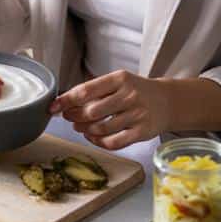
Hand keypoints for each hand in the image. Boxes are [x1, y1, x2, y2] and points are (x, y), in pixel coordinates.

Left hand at [48, 70, 170, 150]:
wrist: (167, 101)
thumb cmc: (136, 91)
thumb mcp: (118, 81)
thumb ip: (95, 89)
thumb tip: (65, 102)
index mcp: (120, 79)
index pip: (86, 90)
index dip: (66, 100)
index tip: (53, 106)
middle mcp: (129, 95)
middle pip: (91, 112)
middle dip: (74, 116)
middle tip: (69, 117)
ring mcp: (137, 115)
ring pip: (101, 128)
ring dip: (85, 130)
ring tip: (80, 127)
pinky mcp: (142, 132)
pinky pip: (113, 142)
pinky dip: (98, 142)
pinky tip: (93, 136)